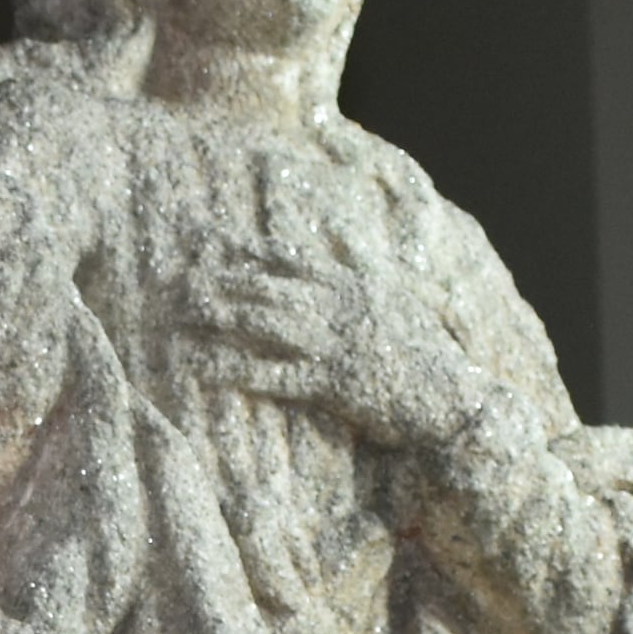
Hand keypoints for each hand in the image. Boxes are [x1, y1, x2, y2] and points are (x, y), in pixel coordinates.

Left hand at [174, 253, 487, 453]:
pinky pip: (273, 375)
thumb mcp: (395, 305)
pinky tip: (206, 367)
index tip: (210, 237)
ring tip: (183, 308)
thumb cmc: (427, 353)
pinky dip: (237, 370)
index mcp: (353, 285)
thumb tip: (333, 271)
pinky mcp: (331, 386)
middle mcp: (339, 309)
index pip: (289, 257)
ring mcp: (333, 346)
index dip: (246, 247)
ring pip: (265, 322)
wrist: (453, 396)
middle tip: (179, 271)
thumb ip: (360, 286)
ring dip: (222, 314)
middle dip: (221, 276)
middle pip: (268, 285)